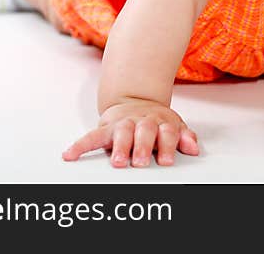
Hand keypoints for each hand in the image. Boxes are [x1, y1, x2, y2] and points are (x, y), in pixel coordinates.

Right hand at [62, 99, 199, 166]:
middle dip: (142, 147)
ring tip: (117, 161)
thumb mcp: (174, 125)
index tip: (167, 161)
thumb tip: (194, 148)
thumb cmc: (156, 121)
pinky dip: (80, 145)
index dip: (167, 145)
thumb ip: (185, 137)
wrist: (136, 101)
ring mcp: (124, 123)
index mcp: (161, 122)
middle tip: (141, 163)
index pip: (167, 132)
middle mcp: (142, 121)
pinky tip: (70, 155)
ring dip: (119, 146)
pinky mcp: (107, 127)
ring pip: (122, 133)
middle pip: (144, 132)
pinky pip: (92, 136)